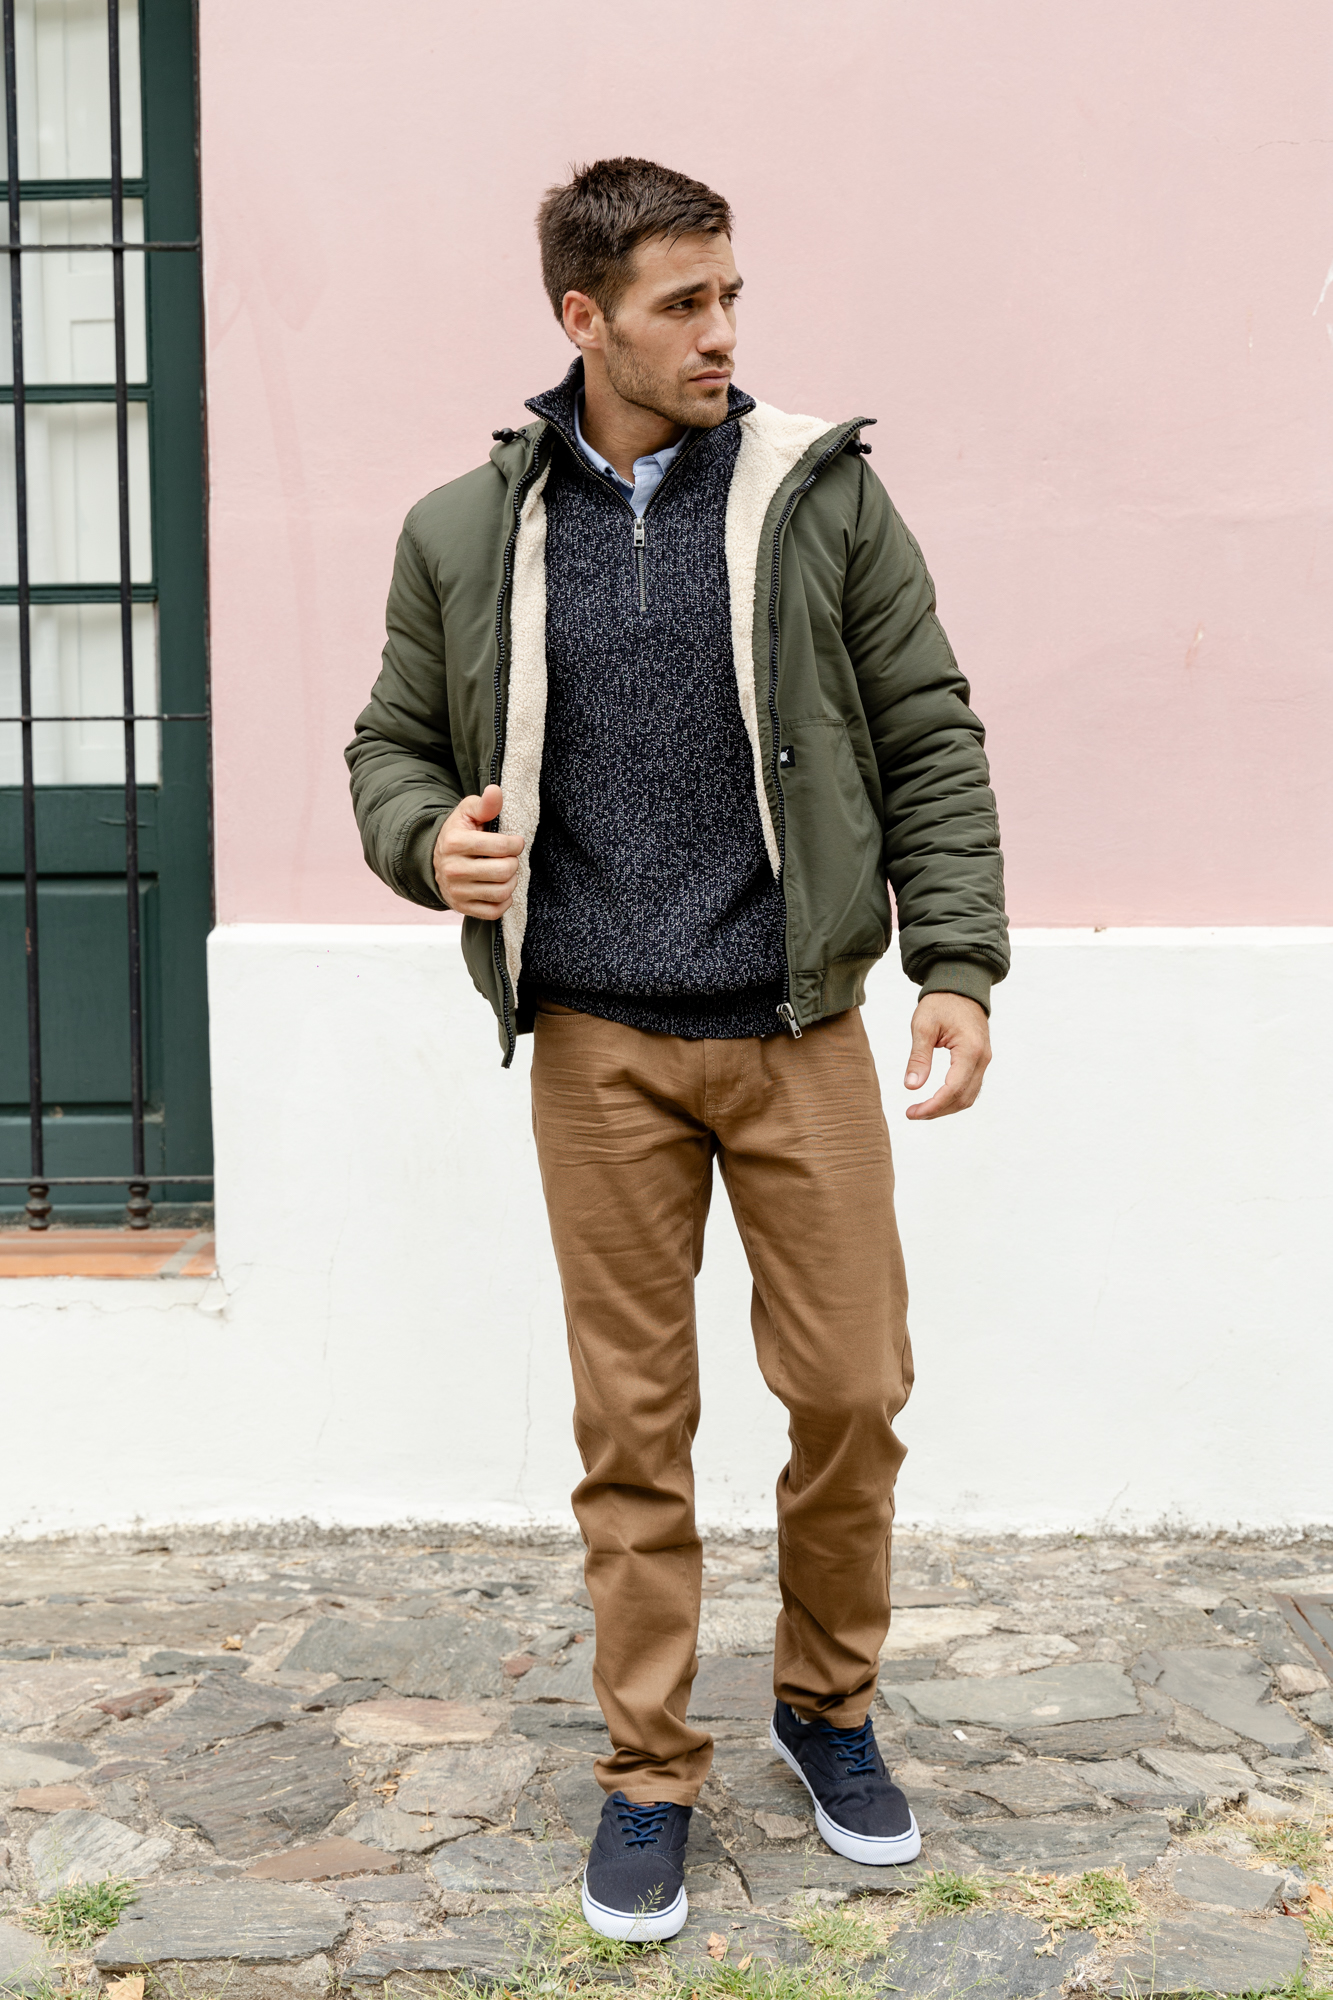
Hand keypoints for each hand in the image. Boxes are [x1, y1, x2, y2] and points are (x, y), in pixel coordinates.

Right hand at [432, 784, 523, 918]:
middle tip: (509, 858)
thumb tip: (495, 791)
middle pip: (504, 871)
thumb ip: (484, 804)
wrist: (436, 859)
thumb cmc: (459, 833)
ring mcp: (456, 891)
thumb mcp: (468, 813)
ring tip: (506, 872)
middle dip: (513, 863)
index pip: (500, 847)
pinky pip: (494, 911)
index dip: (515, 844)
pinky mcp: (462, 907)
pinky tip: (500, 888)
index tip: (515, 842)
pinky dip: (504, 901)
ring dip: (511, 882)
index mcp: (455, 842)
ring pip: (501, 892)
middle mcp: (453, 869)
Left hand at [903, 992, 990, 1119]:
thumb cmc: (941, 1003)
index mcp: (970, 1050)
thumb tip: (911, 1087)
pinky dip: (953, 1098)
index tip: (911, 1112)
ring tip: (921, 1109)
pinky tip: (936, 1099)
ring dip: (946, 1107)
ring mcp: (984, 1060)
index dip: (932, 1106)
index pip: (953, 1090)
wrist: (961, 986)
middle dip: (937, 1111)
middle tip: (912, 1113)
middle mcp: (982, 1059)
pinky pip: (970, 1087)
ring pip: (969, 1096)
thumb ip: (919, 1057)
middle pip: (963, 1098)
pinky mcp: (980, 1060)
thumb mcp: (923, 1026)